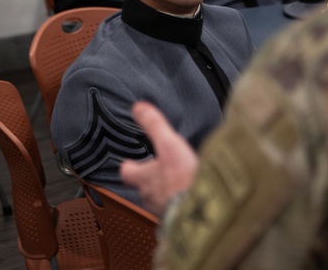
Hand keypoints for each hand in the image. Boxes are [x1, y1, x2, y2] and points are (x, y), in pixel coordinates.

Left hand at [119, 101, 198, 215]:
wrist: (201, 212)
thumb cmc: (181, 179)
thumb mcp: (168, 144)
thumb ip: (154, 125)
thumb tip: (138, 107)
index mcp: (143, 178)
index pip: (126, 171)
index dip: (129, 165)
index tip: (131, 160)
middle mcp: (149, 196)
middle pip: (143, 186)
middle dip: (151, 179)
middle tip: (160, 170)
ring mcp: (162, 210)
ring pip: (159, 199)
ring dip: (167, 192)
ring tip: (178, 183)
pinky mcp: (178, 219)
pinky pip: (175, 210)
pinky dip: (180, 203)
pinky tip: (191, 196)